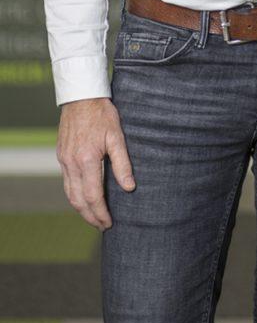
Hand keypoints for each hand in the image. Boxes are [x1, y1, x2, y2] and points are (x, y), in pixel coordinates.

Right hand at [57, 98, 135, 230]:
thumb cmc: (102, 114)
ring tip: (93, 216)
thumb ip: (123, 163)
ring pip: (69, 193)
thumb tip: (129, 187)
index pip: (93, 196)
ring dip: (81, 208)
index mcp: (87, 160)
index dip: (101, 213)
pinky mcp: (61, 155)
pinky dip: (74, 195)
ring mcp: (64, 160)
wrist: (81, 96)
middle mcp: (71, 163)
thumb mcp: (117, 136)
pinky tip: (84, 197)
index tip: (109, 223)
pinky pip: (66, 182)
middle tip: (102, 226)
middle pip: (78, 200)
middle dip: (90, 216)